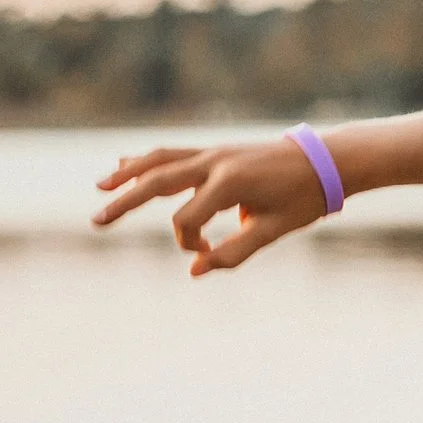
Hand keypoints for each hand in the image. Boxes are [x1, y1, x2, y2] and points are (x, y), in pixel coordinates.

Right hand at [92, 138, 326, 275]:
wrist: (327, 161)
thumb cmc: (303, 199)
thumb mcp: (273, 231)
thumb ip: (233, 252)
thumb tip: (195, 271)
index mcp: (230, 183)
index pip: (187, 219)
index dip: (189, 243)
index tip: (204, 254)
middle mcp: (215, 162)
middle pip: (158, 181)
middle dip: (125, 202)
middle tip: (96, 223)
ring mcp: (214, 152)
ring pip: (160, 159)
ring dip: (128, 174)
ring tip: (100, 186)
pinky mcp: (216, 151)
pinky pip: (174, 153)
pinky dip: (149, 160)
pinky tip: (125, 164)